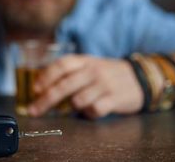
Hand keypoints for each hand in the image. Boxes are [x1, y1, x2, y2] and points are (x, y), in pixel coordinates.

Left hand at [28, 55, 143, 118]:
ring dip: (72, 107)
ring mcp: (105, 84)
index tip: (35, 89)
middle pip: (65, 85)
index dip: (46, 77)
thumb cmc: (106, 74)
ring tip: (77, 104)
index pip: (61, 65)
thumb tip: (41, 87)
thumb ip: (69, 72)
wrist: (140, 77)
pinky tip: (93, 109)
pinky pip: (95, 110)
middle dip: (46, 100)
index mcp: (85, 60)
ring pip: (78, 100)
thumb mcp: (89, 65)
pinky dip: (90, 113)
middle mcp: (93, 71)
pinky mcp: (115, 99)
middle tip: (34, 110)